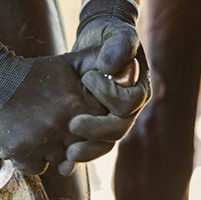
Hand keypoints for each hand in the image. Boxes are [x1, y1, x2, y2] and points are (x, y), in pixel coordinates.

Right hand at [0, 27, 105, 175]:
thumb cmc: (32, 73)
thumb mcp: (68, 65)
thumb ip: (96, 72)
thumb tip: (123, 75)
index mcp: (77, 105)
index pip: (100, 130)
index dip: (90, 126)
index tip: (76, 119)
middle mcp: (63, 127)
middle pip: (81, 147)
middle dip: (72, 141)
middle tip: (56, 128)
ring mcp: (42, 142)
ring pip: (60, 161)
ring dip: (52, 151)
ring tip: (39, 132)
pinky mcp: (22, 153)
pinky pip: (39, 168)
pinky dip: (34, 160)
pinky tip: (27, 141)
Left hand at [58, 0, 150, 173]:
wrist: (98, 39)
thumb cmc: (110, 34)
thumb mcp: (117, 33)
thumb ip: (118, 47)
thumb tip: (109, 68)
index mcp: (138, 90)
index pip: (128, 104)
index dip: (108, 94)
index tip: (88, 76)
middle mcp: (128, 110)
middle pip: (117, 130)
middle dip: (95, 130)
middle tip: (72, 125)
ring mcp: (110, 119)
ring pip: (103, 144)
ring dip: (86, 151)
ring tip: (67, 154)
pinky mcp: (93, 124)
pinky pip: (88, 146)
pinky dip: (76, 157)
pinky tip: (61, 166)